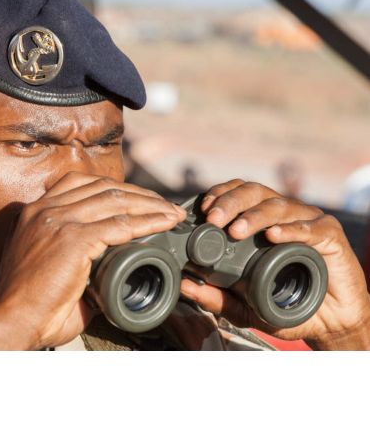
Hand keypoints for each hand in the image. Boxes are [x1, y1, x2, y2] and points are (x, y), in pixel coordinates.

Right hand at [0, 172, 185, 349]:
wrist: (9, 323)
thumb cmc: (29, 305)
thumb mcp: (46, 266)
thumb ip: (74, 257)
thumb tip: (109, 269)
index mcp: (35, 211)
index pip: (81, 183)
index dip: (116, 188)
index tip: (139, 199)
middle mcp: (45, 209)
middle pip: (103, 187)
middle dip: (139, 194)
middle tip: (164, 206)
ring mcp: (57, 221)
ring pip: (115, 200)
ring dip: (150, 205)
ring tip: (172, 214)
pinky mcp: (72, 239)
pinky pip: (119, 225)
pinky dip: (146, 223)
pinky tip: (163, 225)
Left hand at [179, 179, 369, 349]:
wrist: (329, 323)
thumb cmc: (285, 305)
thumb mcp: (245, 306)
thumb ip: (216, 298)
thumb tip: (184, 285)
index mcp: (259, 220)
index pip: (237, 193)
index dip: (220, 194)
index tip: (204, 209)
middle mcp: (281, 214)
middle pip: (253, 191)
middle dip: (230, 202)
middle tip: (214, 219)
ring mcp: (306, 221)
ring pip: (277, 205)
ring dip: (254, 216)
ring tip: (236, 231)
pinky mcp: (330, 234)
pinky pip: (311, 227)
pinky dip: (292, 229)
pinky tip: (274, 236)